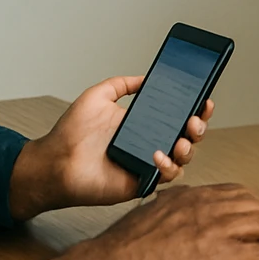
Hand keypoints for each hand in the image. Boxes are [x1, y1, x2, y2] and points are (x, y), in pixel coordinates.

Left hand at [10, 75, 213, 218]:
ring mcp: (147, 163)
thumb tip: (144, 77)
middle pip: (188, 136)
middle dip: (199, 127)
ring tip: (180, 139)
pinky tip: (157, 155)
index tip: (203, 100)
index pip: (177, 115)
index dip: (195, 109)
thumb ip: (121, 84)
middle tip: (194, 120)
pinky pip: (167, 176)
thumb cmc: (70, 133)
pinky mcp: (142, 181)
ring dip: (188, 147)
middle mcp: (149, 142)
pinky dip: (168, 166)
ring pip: (183, 157)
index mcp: (143, 123)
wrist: (54, 162)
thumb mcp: (97, 96)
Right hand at [27, 184, 258, 259]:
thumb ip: (172, 214)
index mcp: (191, 196)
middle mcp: (207, 205)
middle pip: (256, 206)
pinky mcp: (217, 252)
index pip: (236, 192)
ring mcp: (214, 226)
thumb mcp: (151, 217)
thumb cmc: (122, 249)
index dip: (255, 207)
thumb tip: (178, 221)